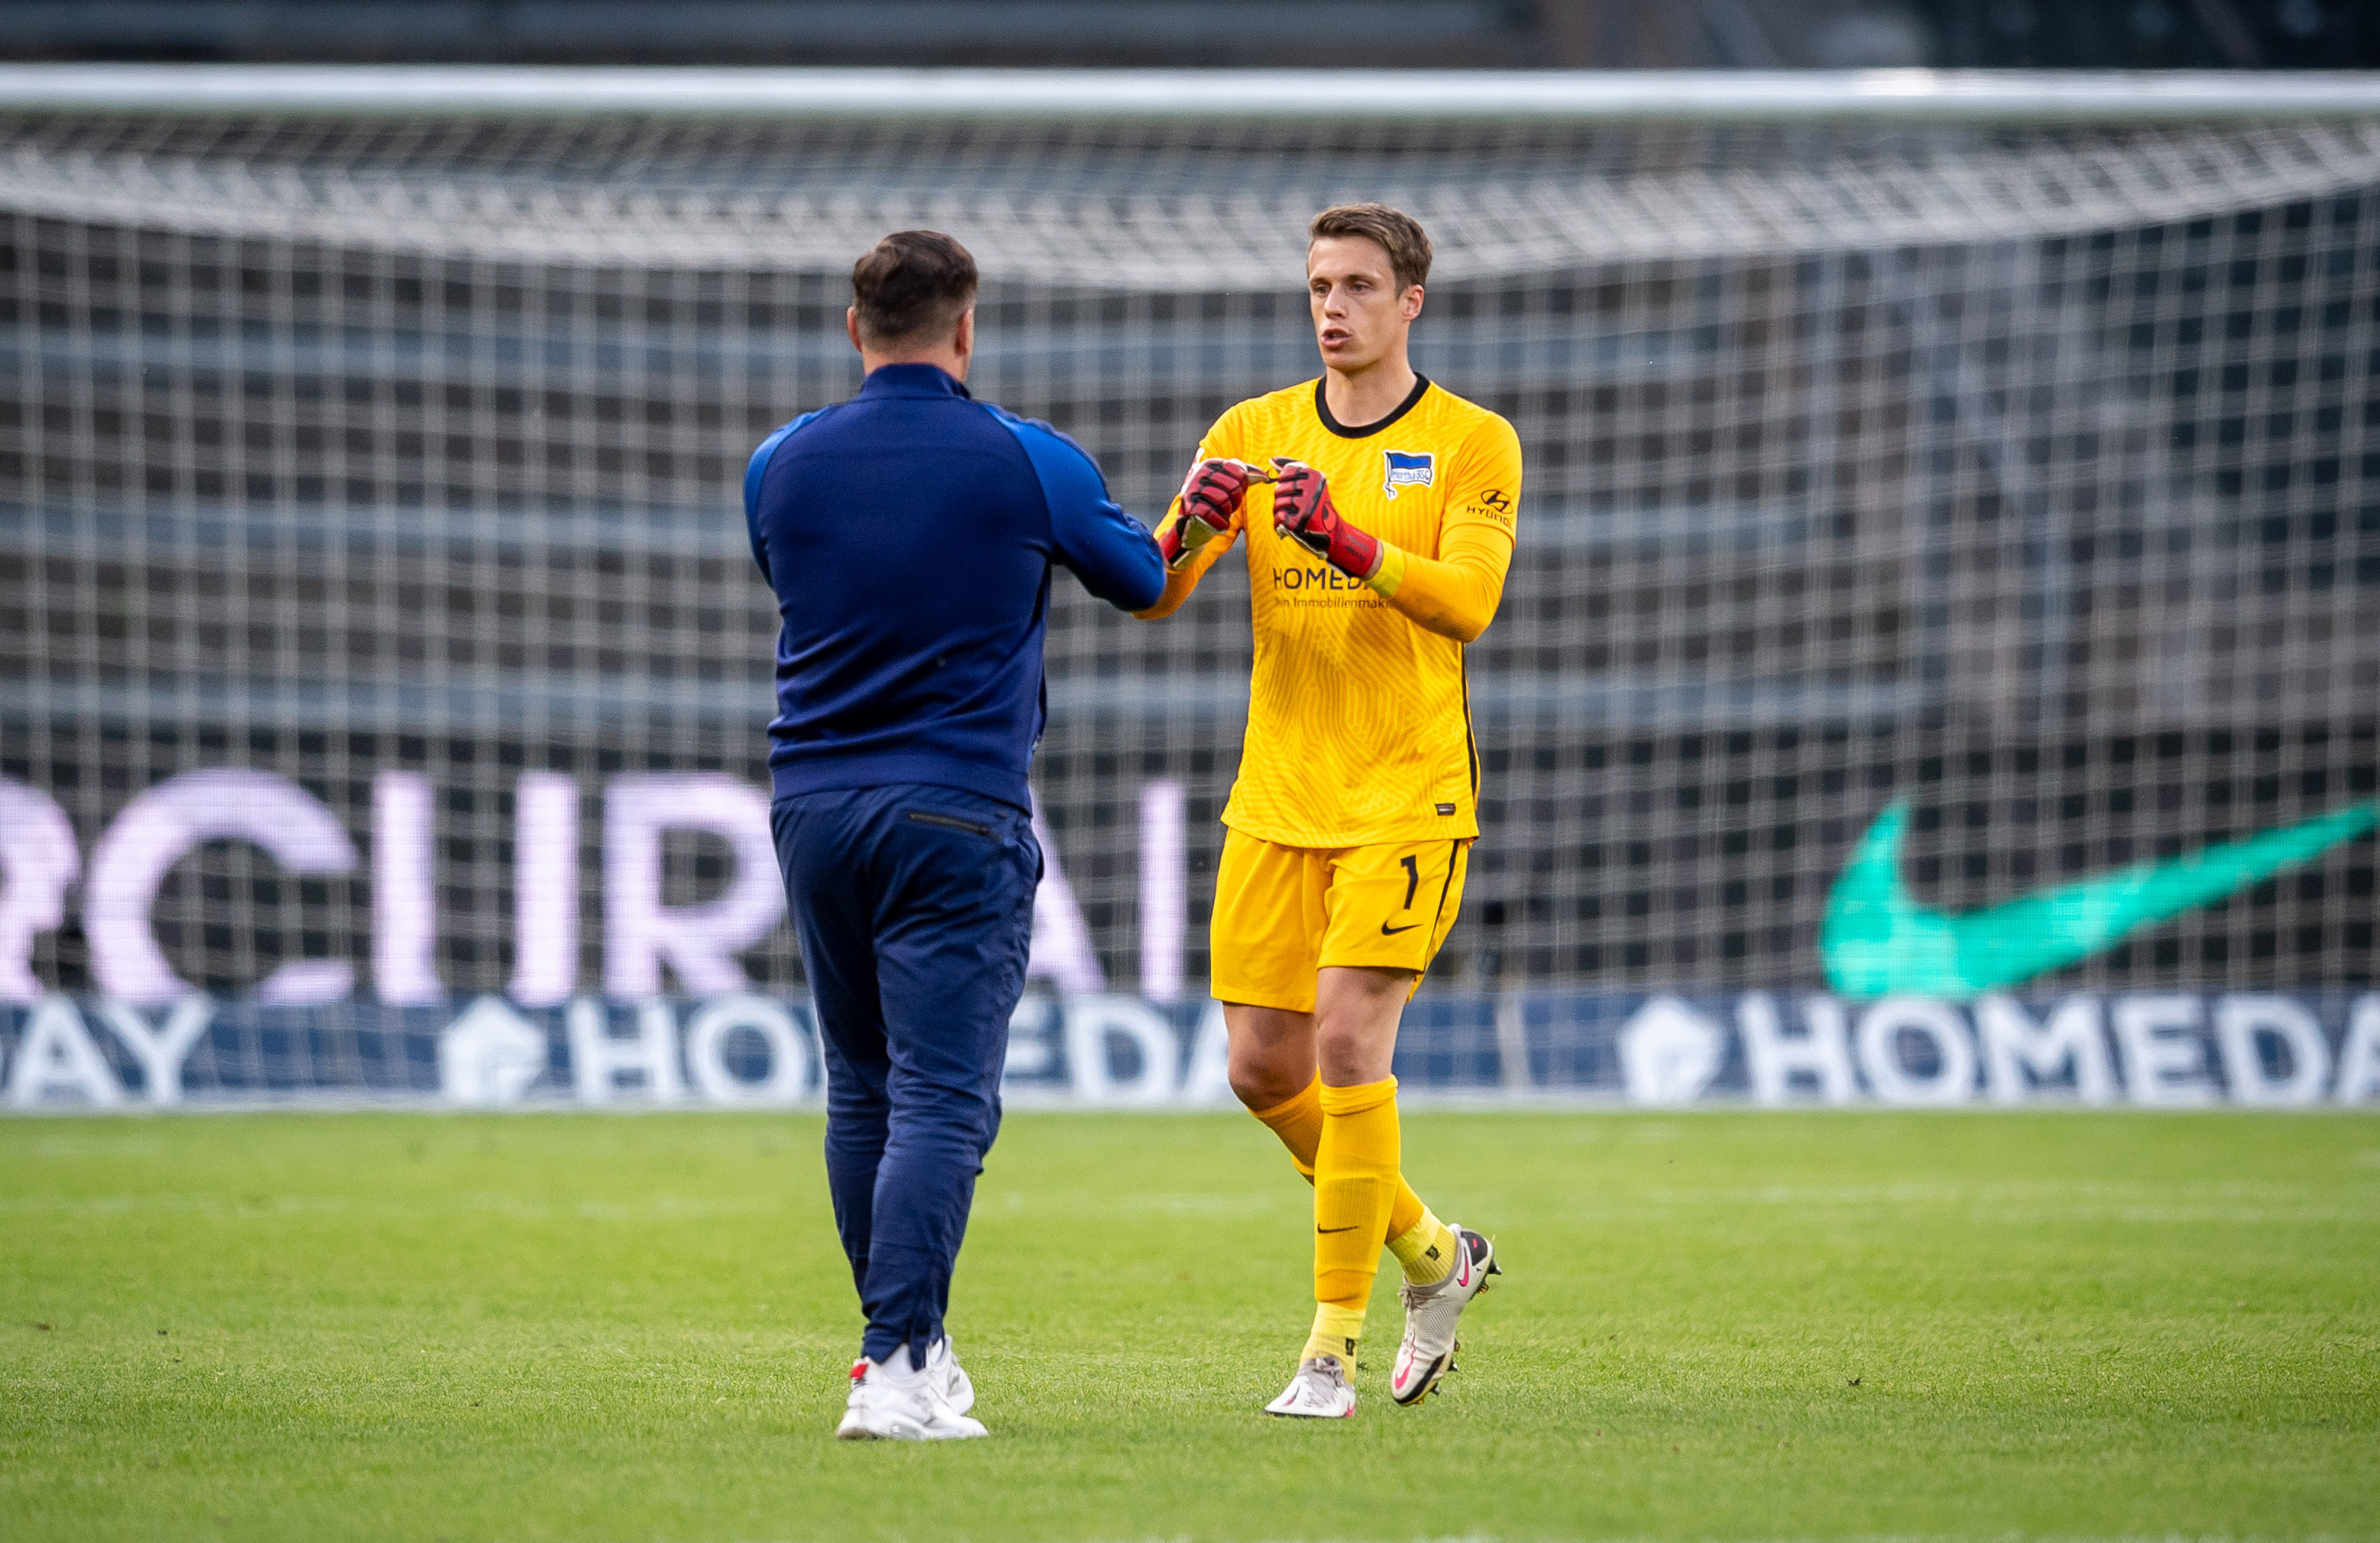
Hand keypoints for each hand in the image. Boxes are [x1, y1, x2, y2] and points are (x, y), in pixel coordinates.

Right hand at [1157, 457, 1255, 569]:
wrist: (1194, 524)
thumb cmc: (1216, 502)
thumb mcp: (1229, 485)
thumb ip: (1245, 476)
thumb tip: (1264, 476)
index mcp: (1211, 464)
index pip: (1240, 473)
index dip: (1241, 487)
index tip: (1231, 492)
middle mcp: (1200, 473)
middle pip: (1234, 486)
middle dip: (1234, 500)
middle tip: (1225, 505)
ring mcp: (1193, 490)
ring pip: (1224, 500)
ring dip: (1226, 512)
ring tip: (1219, 513)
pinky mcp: (1190, 508)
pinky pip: (1215, 516)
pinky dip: (1221, 524)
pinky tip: (1218, 524)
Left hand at [1269, 457, 1381, 579]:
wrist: (1333, 534)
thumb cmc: (1318, 507)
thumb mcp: (1312, 485)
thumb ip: (1294, 471)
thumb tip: (1271, 460)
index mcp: (1315, 477)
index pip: (1286, 472)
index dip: (1283, 482)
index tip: (1291, 490)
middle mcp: (1311, 489)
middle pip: (1279, 489)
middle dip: (1280, 499)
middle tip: (1290, 507)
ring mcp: (1305, 505)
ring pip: (1278, 504)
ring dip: (1279, 512)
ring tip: (1289, 516)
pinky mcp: (1299, 521)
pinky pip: (1279, 517)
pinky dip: (1280, 523)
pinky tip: (1287, 525)